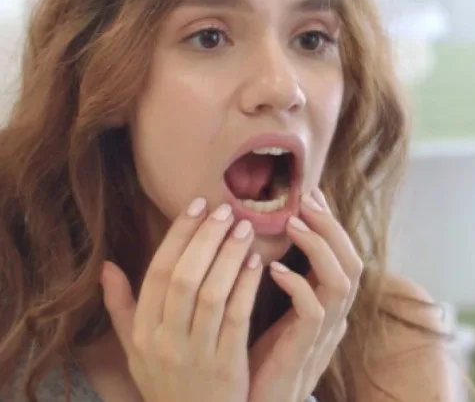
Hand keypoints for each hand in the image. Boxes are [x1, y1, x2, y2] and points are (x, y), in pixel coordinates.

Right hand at [100, 199, 262, 401]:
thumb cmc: (166, 382)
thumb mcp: (134, 349)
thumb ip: (120, 307)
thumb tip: (105, 266)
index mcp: (142, 331)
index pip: (158, 271)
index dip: (179, 234)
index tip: (198, 204)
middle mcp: (164, 341)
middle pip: (184, 276)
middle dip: (206, 237)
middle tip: (226, 210)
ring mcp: (195, 354)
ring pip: (212, 293)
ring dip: (229, 256)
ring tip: (244, 228)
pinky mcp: (226, 366)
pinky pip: (237, 317)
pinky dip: (247, 286)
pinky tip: (257, 262)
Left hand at [248, 188, 362, 401]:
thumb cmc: (258, 352)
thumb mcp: (273, 308)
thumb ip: (281, 278)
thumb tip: (270, 237)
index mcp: (325, 302)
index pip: (340, 254)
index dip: (329, 223)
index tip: (309, 193)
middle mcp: (333, 314)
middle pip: (351, 260)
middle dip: (330, 226)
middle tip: (306, 198)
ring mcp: (323, 334)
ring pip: (341, 280)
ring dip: (318, 246)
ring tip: (292, 222)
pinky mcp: (305, 350)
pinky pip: (314, 311)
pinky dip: (297, 284)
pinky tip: (272, 268)